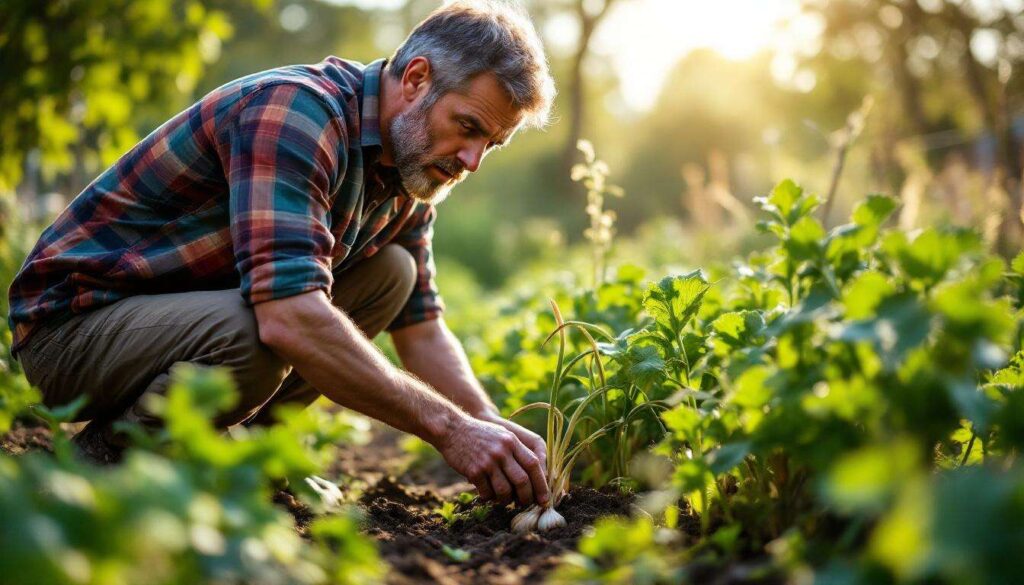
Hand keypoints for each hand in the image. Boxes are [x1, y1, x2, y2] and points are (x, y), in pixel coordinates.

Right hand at [435, 414, 549, 506]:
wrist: (452, 428)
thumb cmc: (479, 434)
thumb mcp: (502, 435)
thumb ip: (517, 452)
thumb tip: (533, 476)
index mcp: (512, 441)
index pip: (534, 465)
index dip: (541, 484)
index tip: (544, 499)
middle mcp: (502, 450)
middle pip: (522, 481)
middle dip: (527, 497)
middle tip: (526, 504)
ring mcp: (488, 461)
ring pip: (505, 490)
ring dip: (507, 500)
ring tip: (505, 501)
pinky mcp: (474, 470)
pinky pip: (487, 492)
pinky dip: (489, 498)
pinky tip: (488, 495)